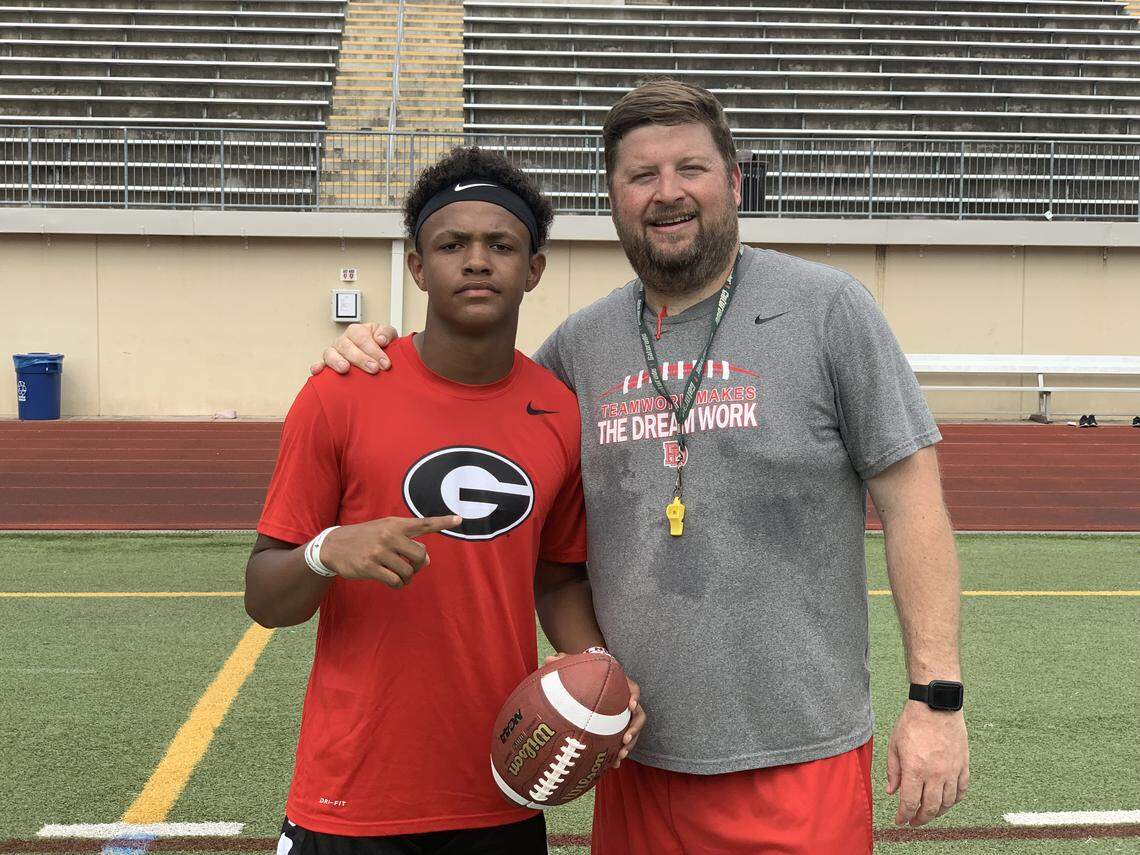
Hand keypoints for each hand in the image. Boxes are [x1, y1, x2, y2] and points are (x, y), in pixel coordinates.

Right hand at [310, 323, 398, 375]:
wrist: (377, 358)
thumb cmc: (380, 346)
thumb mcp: (388, 336)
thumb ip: (387, 333)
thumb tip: (380, 339)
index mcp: (356, 331)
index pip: (362, 338)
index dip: (374, 350)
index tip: (385, 363)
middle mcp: (343, 341)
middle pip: (347, 346)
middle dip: (361, 358)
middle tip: (374, 369)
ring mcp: (334, 352)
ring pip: (330, 354)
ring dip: (337, 361)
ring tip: (345, 369)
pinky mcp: (328, 365)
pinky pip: (320, 364)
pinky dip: (317, 367)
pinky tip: (318, 371)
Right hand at [319, 515, 460, 587]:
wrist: (334, 545)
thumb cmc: (365, 538)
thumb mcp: (384, 529)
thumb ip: (407, 540)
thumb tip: (426, 560)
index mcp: (395, 524)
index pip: (423, 523)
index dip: (443, 522)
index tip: (459, 519)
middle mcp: (389, 535)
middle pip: (421, 555)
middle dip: (418, 565)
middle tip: (409, 567)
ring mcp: (379, 551)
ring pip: (408, 571)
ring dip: (407, 578)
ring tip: (398, 575)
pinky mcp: (370, 567)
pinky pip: (395, 581)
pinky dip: (397, 585)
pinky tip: (391, 581)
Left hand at [542, 651, 645, 768]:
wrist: (591, 681)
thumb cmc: (586, 673)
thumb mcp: (576, 664)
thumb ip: (565, 660)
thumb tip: (549, 659)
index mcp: (621, 685)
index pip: (634, 689)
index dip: (635, 697)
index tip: (631, 705)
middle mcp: (626, 701)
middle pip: (639, 715)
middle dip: (634, 728)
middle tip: (625, 739)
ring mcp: (624, 716)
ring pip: (633, 731)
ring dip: (630, 744)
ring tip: (620, 755)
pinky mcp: (619, 728)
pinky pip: (624, 741)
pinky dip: (619, 752)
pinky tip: (613, 764)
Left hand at [886, 701, 969, 825]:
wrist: (936, 705)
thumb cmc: (912, 722)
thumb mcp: (894, 745)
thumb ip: (893, 771)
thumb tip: (892, 792)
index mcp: (915, 769)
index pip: (909, 803)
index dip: (903, 816)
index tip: (900, 821)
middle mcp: (935, 774)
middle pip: (930, 808)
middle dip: (920, 819)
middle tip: (913, 822)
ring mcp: (952, 770)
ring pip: (947, 803)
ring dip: (937, 813)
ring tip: (928, 813)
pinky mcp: (963, 765)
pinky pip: (962, 790)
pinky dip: (954, 800)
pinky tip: (946, 802)